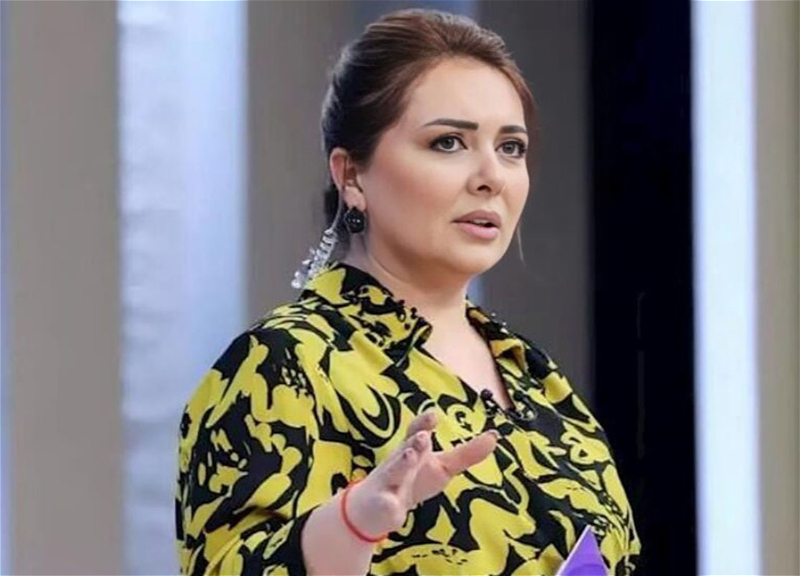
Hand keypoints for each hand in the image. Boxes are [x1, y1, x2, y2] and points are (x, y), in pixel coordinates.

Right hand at [346, 409, 499, 536]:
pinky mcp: (383, 505)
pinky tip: (393, 504)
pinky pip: (385, 505)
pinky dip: (389, 504)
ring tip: (410, 454)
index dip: (423, 423)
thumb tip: (494, 436)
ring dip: (401, 463)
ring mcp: (388, 483)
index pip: (416, 432)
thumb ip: (467, 454)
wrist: (376, 508)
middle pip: (405, 448)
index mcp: (412, 450)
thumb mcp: (442, 467)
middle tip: (423, 435)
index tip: (434, 415)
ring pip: (393, 472)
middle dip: (414, 442)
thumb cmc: (412, 481)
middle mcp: (398, 462)